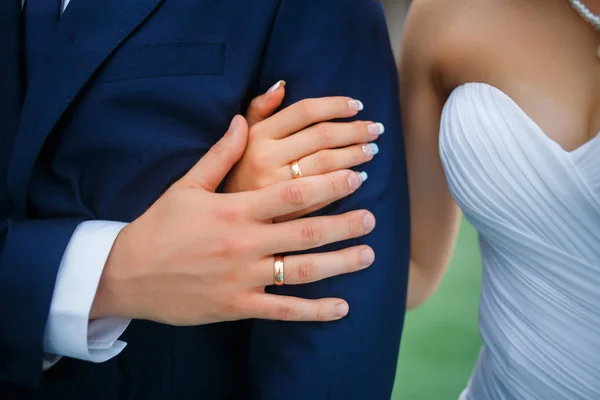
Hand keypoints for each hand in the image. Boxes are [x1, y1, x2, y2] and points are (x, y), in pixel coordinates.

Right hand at [91, 115, 375, 324]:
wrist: (127, 273)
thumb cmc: (159, 225)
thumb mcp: (187, 185)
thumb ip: (221, 155)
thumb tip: (243, 120)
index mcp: (234, 209)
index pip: (292, 193)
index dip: (329, 185)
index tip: (356, 178)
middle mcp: (243, 243)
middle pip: (306, 231)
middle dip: (345, 224)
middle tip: (372, 217)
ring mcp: (242, 277)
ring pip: (302, 271)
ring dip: (340, 263)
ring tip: (368, 254)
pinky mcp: (236, 306)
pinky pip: (283, 310)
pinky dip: (315, 311)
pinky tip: (342, 308)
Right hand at [224, 81, 383, 218]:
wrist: (210, 228)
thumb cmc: (228, 178)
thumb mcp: (238, 138)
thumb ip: (257, 112)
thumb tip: (282, 85)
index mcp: (255, 137)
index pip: (304, 112)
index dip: (335, 105)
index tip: (358, 106)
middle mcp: (264, 159)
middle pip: (321, 137)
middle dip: (354, 131)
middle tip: (376, 130)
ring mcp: (274, 189)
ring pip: (326, 165)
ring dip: (355, 157)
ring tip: (371, 152)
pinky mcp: (281, 216)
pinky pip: (321, 197)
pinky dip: (342, 187)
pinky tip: (357, 180)